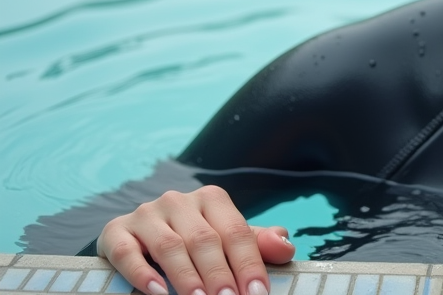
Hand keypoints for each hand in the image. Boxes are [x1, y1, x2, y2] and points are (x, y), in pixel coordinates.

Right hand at [97, 185, 295, 294]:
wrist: (138, 237)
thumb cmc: (194, 241)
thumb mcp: (227, 239)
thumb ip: (258, 244)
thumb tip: (285, 246)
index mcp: (211, 199)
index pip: (236, 232)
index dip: (249, 264)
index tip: (258, 293)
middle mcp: (178, 201)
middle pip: (204, 240)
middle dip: (219, 276)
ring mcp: (146, 214)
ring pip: (170, 247)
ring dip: (186, 278)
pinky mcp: (115, 231)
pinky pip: (127, 252)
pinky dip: (141, 274)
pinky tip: (157, 292)